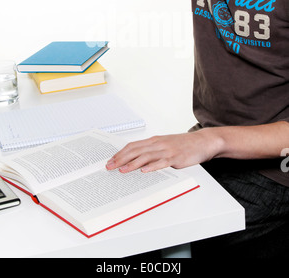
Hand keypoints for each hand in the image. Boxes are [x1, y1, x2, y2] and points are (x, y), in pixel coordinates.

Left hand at [106, 129, 222, 172]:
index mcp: (154, 140)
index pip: (133, 146)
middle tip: (110, 166)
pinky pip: (161, 162)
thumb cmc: (184, 145)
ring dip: (132, 164)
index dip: (120, 153)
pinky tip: (144, 171)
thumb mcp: (165, 145)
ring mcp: (166, 150)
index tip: (111, 160)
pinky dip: (152, 167)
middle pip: (135, 150)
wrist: (203, 141)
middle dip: (121, 159)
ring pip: (145, 156)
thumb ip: (153, 151)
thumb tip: (137, 161)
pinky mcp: (175, 157)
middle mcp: (158, 143)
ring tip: (122, 170)